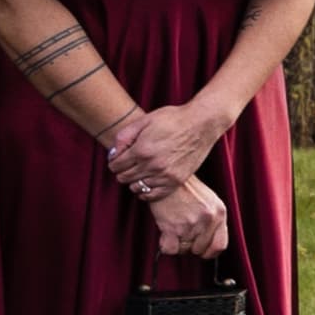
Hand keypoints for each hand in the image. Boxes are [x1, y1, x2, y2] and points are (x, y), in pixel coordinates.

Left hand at [105, 94, 236, 196]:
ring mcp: (165, 175)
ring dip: (134, 181)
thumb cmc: (172, 119)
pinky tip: (147, 183)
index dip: (114, 161)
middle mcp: (152, 165)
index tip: (119, 158)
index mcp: (141, 150)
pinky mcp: (176, 181)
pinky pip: (154, 195)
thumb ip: (124, 137)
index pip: (115, 166)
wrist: (201, 124)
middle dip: (122, 171)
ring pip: (137, 187)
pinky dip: (146, 192)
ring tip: (139, 171)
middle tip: (128, 164)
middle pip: (124, 178)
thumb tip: (113, 154)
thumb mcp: (144, 120)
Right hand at [143, 177, 235, 260]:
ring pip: (185, 250)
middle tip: (183, 235)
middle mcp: (208, 219)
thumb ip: (213, 220)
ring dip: (178, 244)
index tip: (203, 252)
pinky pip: (171, 249)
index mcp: (220, 212)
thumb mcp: (209, 200)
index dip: (210, 252)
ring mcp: (191, 224)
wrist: (167, 178)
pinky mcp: (173, 228)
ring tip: (174, 230)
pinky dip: (166, 245)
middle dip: (191, 246)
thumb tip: (210, 242)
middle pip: (200, 249)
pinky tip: (165, 234)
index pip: (220, 245)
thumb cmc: (186, 189)